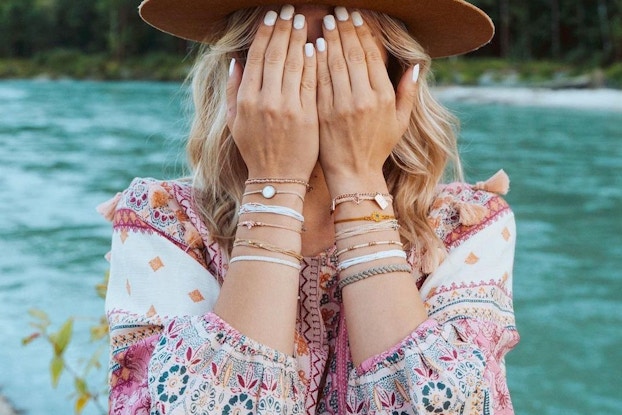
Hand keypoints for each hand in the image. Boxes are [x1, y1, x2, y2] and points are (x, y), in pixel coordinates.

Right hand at [227, 6, 318, 180]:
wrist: (277, 179)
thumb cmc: (255, 151)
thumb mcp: (235, 122)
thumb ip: (233, 91)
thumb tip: (234, 62)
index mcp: (247, 99)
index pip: (256, 57)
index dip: (264, 33)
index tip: (271, 16)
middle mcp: (266, 100)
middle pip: (276, 55)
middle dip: (283, 29)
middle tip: (290, 10)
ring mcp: (288, 108)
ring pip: (294, 64)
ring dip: (299, 39)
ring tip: (303, 20)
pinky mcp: (307, 116)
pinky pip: (310, 82)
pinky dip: (313, 62)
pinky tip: (315, 45)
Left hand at [316, 8, 418, 192]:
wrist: (353, 174)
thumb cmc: (378, 148)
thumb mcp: (400, 122)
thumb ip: (409, 93)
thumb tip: (416, 65)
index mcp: (383, 97)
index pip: (372, 55)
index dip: (364, 32)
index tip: (358, 16)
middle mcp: (363, 99)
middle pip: (353, 53)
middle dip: (345, 28)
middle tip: (338, 10)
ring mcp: (341, 106)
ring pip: (334, 63)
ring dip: (330, 39)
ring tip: (325, 20)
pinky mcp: (322, 113)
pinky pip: (318, 80)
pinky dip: (316, 61)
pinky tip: (313, 45)